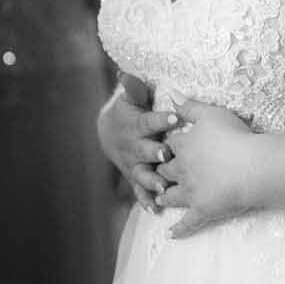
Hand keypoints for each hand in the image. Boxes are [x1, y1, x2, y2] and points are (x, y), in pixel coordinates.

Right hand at [98, 79, 178, 210]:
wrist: (110, 131)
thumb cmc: (131, 110)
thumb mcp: (132, 98)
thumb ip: (134, 88)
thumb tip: (125, 74)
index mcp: (137, 125)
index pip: (148, 121)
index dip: (160, 119)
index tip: (174, 117)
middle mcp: (135, 146)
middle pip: (145, 150)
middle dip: (156, 152)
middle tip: (167, 154)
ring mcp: (135, 164)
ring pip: (143, 173)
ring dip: (152, 180)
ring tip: (162, 187)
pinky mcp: (136, 177)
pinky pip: (140, 191)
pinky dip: (146, 200)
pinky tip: (155, 209)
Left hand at [156, 95, 258, 237]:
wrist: (253, 166)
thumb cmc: (235, 137)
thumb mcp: (212, 113)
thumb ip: (190, 105)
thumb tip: (170, 93)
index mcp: (183, 146)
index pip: (169, 146)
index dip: (167, 147)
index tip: (165, 148)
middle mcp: (182, 170)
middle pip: (165, 171)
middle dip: (160, 172)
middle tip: (157, 174)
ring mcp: (191, 193)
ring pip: (171, 196)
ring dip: (164, 196)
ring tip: (159, 199)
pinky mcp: (202, 211)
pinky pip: (188, 223)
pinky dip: (180, 229)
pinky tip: (172, 234)